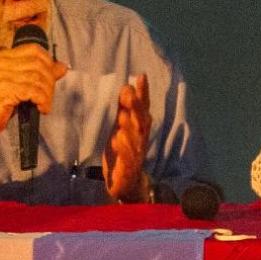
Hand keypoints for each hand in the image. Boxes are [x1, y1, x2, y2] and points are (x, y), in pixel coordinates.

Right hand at [0, 43, 66, 138]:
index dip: (49, 63)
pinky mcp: (4, 90)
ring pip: (38, 79)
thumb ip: (41, 73)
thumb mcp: (22, 84)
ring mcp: (2, 75)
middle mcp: (2, 63)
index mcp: (5, 56)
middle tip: (48, 97)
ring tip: (44, 105)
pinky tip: (41, 109)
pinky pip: (33, 91)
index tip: (52, 79)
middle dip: (50, 82)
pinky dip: (42, 101)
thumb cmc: (2, 104)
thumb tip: (63, 66)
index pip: (35, 50)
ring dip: (47, 94)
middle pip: (39, 64)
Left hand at [101, 74, 151, 201]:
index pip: (143, 107)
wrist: (127, 183)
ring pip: (135, 139)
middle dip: (136, 106)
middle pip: (141, 120)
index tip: (141, 76)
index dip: (143, 93)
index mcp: (139, 128)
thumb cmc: (124, 152)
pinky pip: (127, 158)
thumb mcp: (122, 126)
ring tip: (123, 114)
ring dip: (130, 127)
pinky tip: (117, 140)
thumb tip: (127, 86)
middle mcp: (140, 139)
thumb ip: (124, 108)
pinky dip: (123, 150)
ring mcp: (135, 154)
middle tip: (130, 93)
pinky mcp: (128, 168)